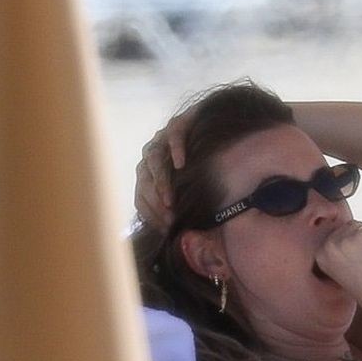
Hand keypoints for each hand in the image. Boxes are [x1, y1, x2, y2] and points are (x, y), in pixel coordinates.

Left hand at [133, 112, 193, 232]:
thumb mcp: (191, 193)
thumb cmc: (205, 169)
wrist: (220, 132)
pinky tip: (181, 164)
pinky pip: (173, 136)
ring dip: (161, 182)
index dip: (151, 214)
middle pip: (145, 180)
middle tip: (170, 219)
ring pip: (154, 161)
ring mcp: (163, 140)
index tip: (166, 229)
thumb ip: (182, 208)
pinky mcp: (179, 124)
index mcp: (149, 175)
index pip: (141, 197)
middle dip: (156, 203)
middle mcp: (150, 157)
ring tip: (171, 200)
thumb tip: (179, 236)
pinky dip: (175, 150)